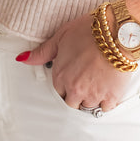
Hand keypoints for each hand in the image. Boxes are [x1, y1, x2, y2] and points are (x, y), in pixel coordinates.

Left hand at [19, 13, 137, 111]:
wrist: (115, 32)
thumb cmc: (90, 31)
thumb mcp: (61, 36)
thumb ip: (42, 52)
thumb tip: (24, 58)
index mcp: (61, 75)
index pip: (58, 91)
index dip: (65, 86)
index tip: (72, 81)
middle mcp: (75, 88)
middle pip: (71, 103)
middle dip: (76, 95)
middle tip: (85, 85)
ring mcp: (93, 94)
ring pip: (88, 106)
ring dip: (91, 99)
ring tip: (97, 86)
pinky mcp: (110, 96)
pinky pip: (104, 108)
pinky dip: (106, 103)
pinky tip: (107, 92)